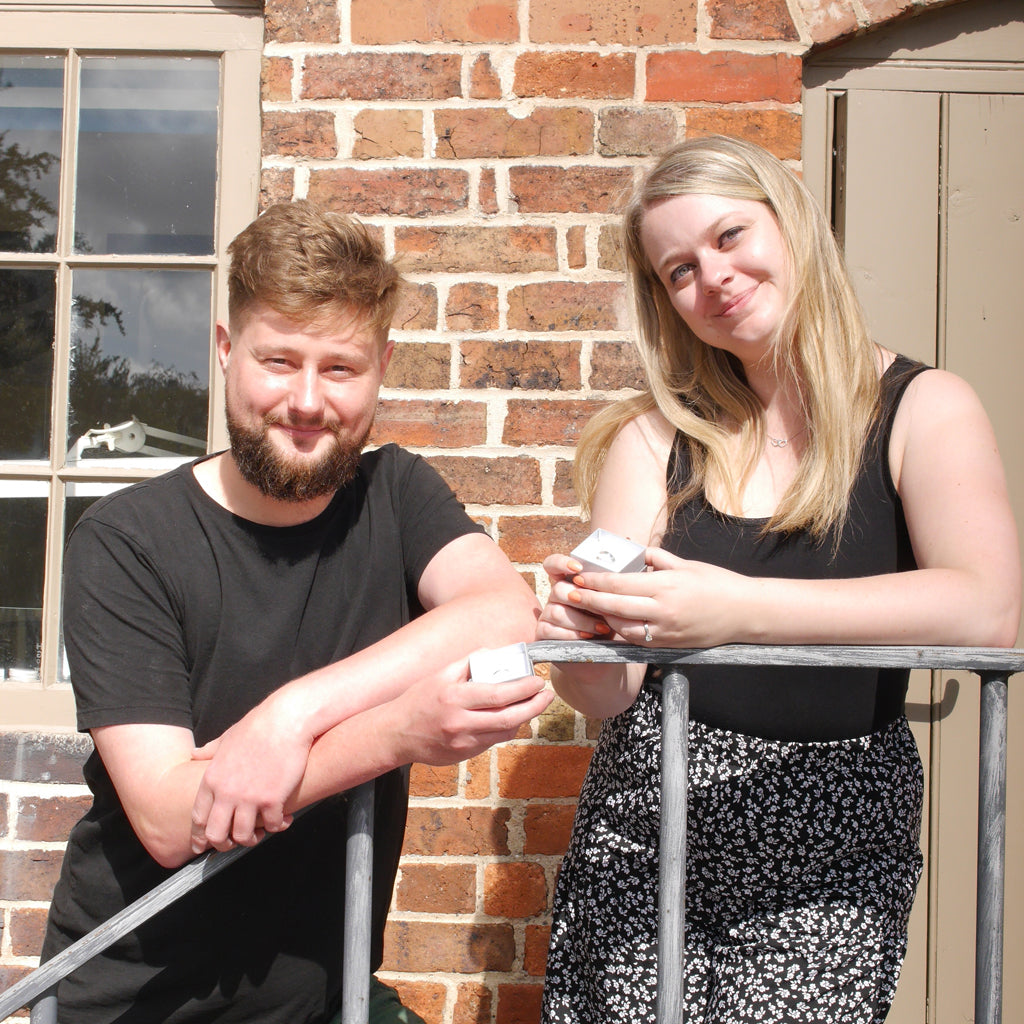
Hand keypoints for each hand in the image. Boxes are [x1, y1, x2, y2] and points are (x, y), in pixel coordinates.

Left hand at [190, 695, 310, 854]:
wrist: (285, 720)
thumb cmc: (257, 727)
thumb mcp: (227, 738)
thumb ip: (209, 750)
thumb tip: (195, 754)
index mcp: (212, 779)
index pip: (199, 818)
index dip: (200, 835)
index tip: (204, 844)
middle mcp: (227, 792)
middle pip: (216, 834)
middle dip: (224, 844)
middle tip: (235, 843)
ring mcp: (249, 798)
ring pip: (244, 836)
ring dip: (253, 839)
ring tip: (261, 833)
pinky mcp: (273, 799)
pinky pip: (272, 826)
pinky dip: (278, 826)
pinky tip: (284, 820)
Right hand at [388, 658, 552, 766]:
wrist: (396, 734)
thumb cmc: (418, 700)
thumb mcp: (440, 675)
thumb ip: (468, 663)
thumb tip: (494, 654)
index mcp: (455, 698)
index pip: (498, 694)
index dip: (523, 688)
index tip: (538, 681)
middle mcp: (461, 722)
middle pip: (509, 718)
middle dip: (534, 706)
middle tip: (547, 695)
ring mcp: (463, 742)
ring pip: (504, 733)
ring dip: (523, 718)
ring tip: (532, 704)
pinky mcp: (464, 754)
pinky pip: (493, 742)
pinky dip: (506, 729)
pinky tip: (511, 717)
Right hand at [536, 553, 612, 640]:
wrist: (605, 648)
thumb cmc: (609, 621)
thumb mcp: (609, 602)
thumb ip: (605, 588)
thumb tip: (612, 578)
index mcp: (568, 583)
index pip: (552, 564)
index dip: (560, 563)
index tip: (578, 568)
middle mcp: (555, 597)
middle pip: (558, 589)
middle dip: (582, 601)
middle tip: (601, 609)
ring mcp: (547, 614)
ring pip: (556, 612)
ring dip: (582, 621)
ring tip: (602, 628)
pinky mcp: (542, 632)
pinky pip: (549, 630)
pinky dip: (572, 634)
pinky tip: (587, 637)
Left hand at [551, 546, 746, 648]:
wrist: (745, 612)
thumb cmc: (716, 583)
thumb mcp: (685, 564)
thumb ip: (654, 559)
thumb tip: (629, 552)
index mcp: (666, 586)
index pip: (621, 584)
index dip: (596, 582)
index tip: (580, 577)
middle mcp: (664, 610)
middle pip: (615, 607)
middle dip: (590, 601)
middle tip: (571, 595)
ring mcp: (666, 631)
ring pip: (623, 628)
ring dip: (602, 619)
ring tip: (589, 609)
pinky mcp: (669, 645)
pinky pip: (638, 641)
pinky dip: (621, 632)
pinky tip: (612, 623)